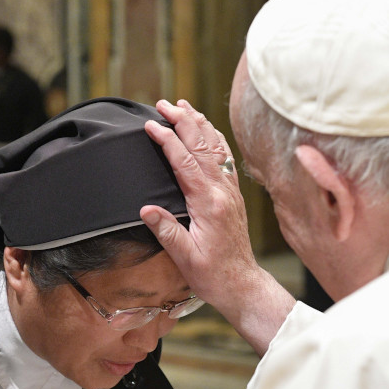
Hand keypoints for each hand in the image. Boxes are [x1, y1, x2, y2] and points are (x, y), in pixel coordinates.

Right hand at [142, 99, 294, 353]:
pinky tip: (208, 130)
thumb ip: (167, 231)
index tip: (151, 125)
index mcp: (209, 204)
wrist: (242, 285)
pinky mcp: (233, 196)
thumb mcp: (185, 258)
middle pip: (202, 147)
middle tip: (163, 104)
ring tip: (184, 106)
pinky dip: (215, 139)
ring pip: (216, 148)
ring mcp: (230, 192)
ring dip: (199, 124)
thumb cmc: (212, 275)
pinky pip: (225, 159)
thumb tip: (146, 208)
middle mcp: (223, 192)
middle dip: (182, 121)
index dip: (167, 140)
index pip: (185, 162)